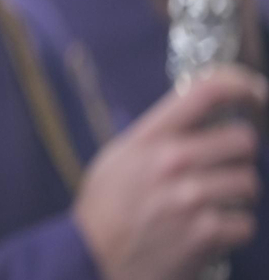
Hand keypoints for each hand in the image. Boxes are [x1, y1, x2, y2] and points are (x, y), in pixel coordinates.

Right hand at [74, 65, 267, 279]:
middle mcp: (172, 161)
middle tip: (222, 168)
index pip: (205, 91)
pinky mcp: (206, 234)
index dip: (241, 85)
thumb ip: (158, 136)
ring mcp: (192, 198)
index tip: (255, 92)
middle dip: (239, 155)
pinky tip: (206, 232)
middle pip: (244, 140)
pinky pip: (245, 223)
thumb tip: (204, 119)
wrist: (92, 260)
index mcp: (149, 137)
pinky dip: (231, 230)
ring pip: (249, 182)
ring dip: (236, 196)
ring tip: (210, 205)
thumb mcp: (118, 157)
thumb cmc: (105, 209)